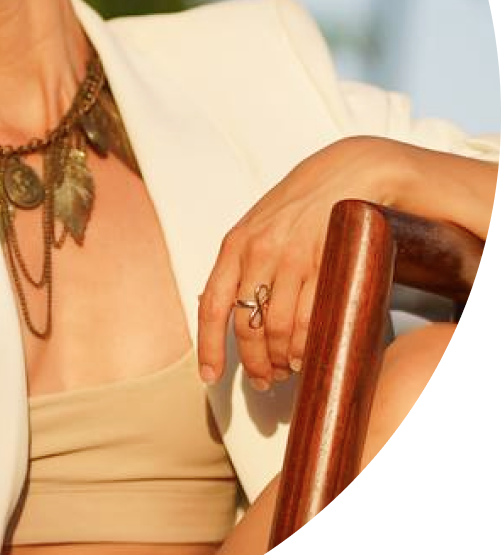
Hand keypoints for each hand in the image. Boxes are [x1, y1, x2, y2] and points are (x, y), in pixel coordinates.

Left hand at [197, 136, 398, 389]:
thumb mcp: (256, 227)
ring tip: (286, 371)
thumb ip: (240, 263)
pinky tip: (307, 356)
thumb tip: (222, 308)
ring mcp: (293, 258)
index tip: (208, 375)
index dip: (209, 345)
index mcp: (234, 245)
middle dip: (254, 363)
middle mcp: (258, 252)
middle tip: (263, 381)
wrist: (345, 173)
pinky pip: (312, 318)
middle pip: (247, 325)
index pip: (212, 304)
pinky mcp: (326, 263)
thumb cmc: (296, 206)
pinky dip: (308, 346)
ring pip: (280, 328)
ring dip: (282, 360)